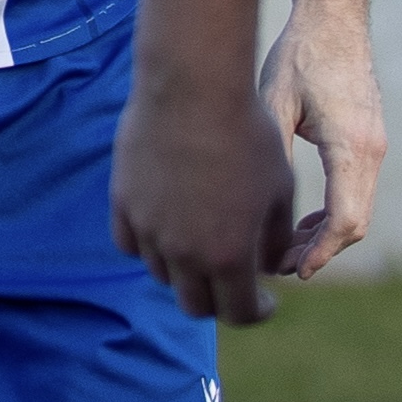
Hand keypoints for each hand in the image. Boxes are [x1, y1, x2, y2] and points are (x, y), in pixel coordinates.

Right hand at [111, 79, 296, 324]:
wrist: (193, 87)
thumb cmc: (247, 134)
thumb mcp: (280, 190)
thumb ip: (273, 238)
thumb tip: (267, 266)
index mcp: (229, 254)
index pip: (239, 314)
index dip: (258, 311)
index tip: (266, 299)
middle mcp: (183, 251)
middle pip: (195, 304)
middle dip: (219, 298)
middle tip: (232, 279)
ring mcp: (147, 227)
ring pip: (162, 274)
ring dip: (183, 270)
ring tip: (199, 243)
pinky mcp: (122, 201)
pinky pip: (129, 243)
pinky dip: (148, 245)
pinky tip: (166, 227)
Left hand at [258, 0, 385, 278]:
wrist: (332, 18)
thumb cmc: (298, 55)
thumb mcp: (274, 103)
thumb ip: (271, 154)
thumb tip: (252, 206)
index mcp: (351, 145)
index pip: (345, 220)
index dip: (318, 252)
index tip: (290, 271)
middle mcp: (371, 151)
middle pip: (355, 223)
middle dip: (318, 249)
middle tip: (276, 264)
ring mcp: (374, 145)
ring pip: (357, 209)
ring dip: (324, 232)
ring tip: (280, 246)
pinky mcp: (368, 139)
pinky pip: (355, 189)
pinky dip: (330, 210)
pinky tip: (296, 216)